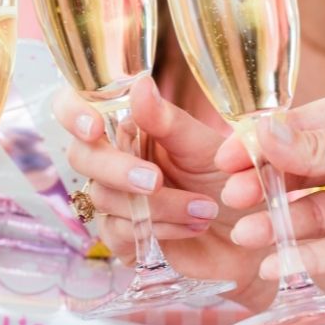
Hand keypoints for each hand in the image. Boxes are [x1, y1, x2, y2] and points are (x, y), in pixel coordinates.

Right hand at [54, 77, 269, 304]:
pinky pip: (120, 233)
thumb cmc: (228, 183)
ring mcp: (115, 202)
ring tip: (204, 209)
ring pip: (104, 198)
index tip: (93, 127)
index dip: (73, 113)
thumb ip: (167, 121)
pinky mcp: (122, 239)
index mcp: (128, 127)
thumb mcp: (204, 147)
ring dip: (158, 205)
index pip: (74, 108)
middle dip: (116, 169)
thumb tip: (139, 84)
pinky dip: (160, 229)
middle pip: (81, 157)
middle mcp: (114, 160)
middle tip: (155, 180)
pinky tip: (192, 227)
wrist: (251, 236)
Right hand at [215, 81, 324, 277]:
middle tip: (232, 200)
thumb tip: (260, 136)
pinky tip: (275, 261)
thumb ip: (316, 146)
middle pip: (300, 174)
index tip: (223, 160)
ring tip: (245, 233)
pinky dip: (307, 256)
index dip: (259, 146)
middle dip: (265, 187)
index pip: (297, 130)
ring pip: (314, 214)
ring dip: (279, 224)